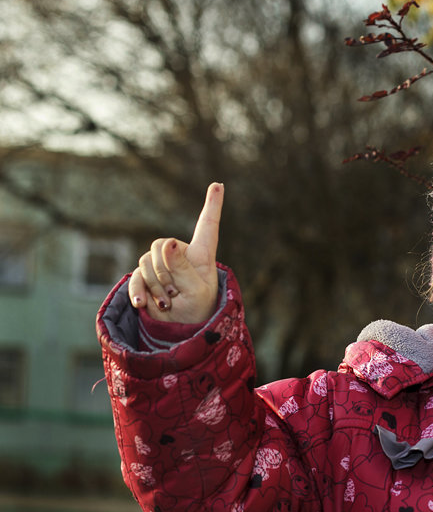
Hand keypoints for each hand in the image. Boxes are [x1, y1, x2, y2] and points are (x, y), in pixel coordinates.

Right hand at [129, 182, 223, 322]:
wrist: (179, 327)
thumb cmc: (197, 309)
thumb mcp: (195, 291)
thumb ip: (182, 268)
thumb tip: (168, 243)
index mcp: (201, 254)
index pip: (208, 225)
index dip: (213, 204)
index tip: (219, 184)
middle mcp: (179, 253)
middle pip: (161, 245)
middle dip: (164, 272)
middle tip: (176, 294)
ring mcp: (160, 264)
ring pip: (145, 262)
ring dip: (155, 286)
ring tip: (169, 302)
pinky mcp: (144, 276)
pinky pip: (134, 277)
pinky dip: (138, 291)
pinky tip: (144, 304)